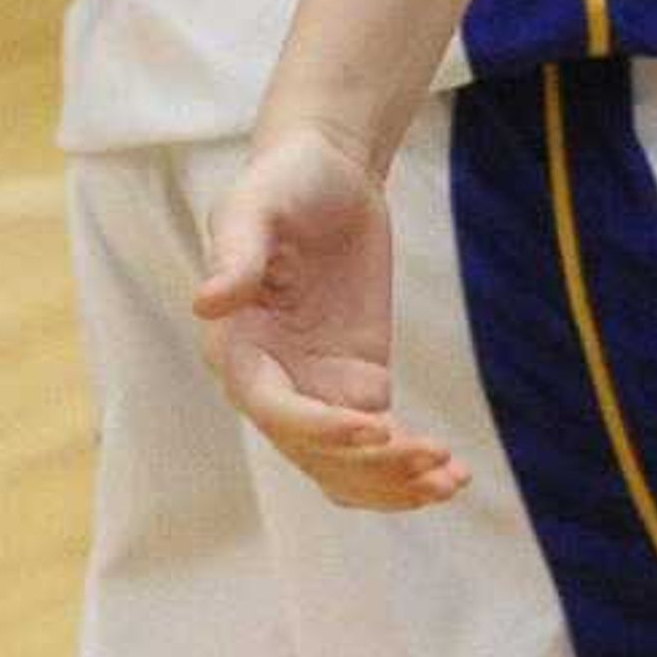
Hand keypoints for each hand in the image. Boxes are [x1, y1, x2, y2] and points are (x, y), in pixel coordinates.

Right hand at [195, 128, 465, 509]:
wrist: (328, 173)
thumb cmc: (283, 182)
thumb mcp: (257, 205)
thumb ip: (236, 252)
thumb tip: (206, 302)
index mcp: (237, 349)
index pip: (272, 408)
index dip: (316, 426)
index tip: (374, 428)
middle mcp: (270, 381)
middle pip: (312, 450)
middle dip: (369, 466)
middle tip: (433, 463)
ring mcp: (313, 387)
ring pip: (343, 463)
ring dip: (391, 483)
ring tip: (450, 483)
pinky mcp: (355, 380)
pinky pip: (374, 441)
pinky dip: (405, 464)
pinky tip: (450, 478)